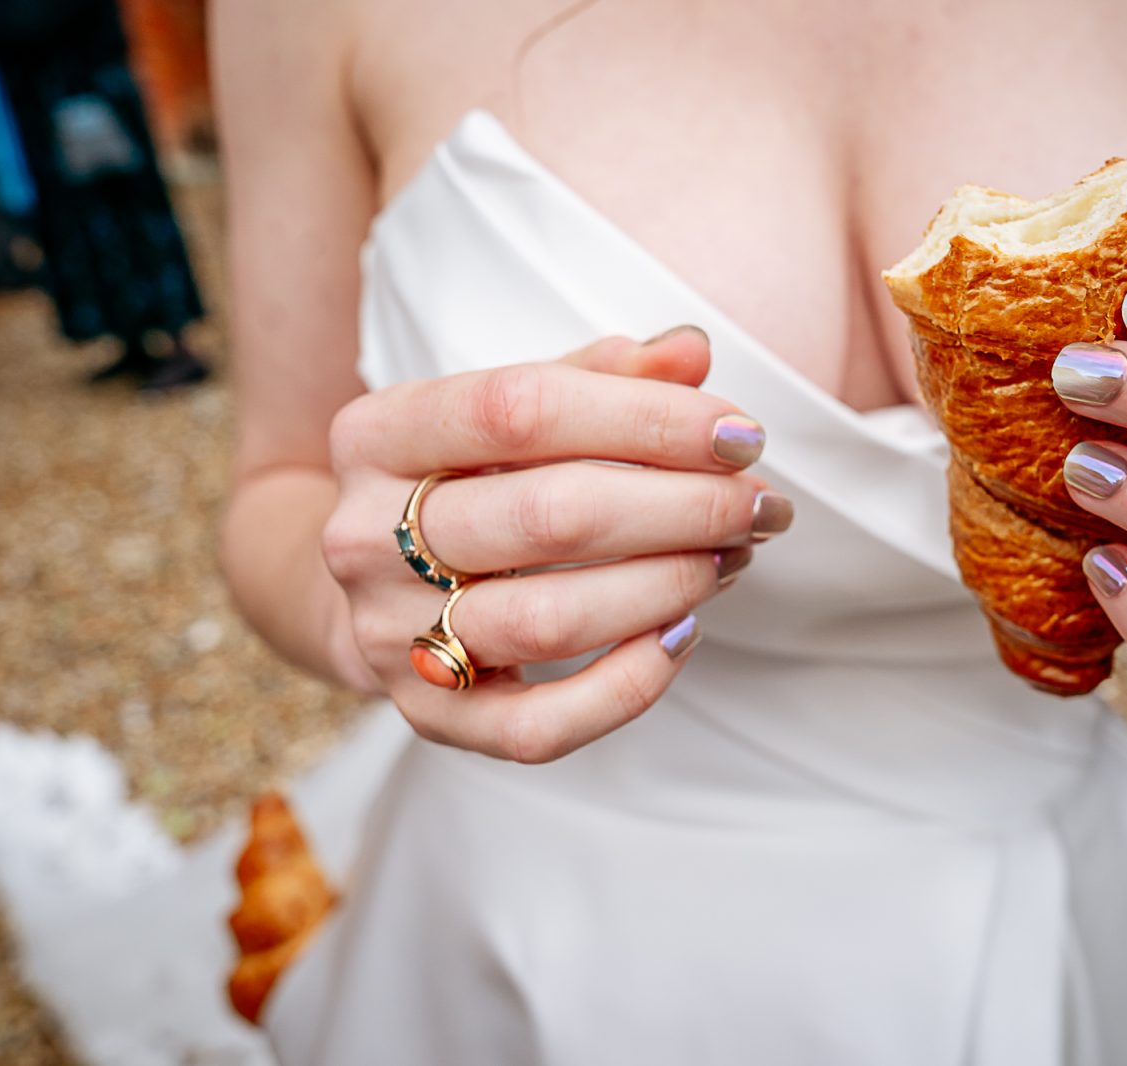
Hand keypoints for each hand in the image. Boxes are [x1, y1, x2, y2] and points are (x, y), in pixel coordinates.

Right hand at [320, 327, 789, 760]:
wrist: (373, 586)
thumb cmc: (467, 481)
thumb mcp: (512, 410)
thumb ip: (600, 375)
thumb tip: (690, 352)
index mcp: (378, 434)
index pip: (519, 408)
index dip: (645, 418)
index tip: (739, 434)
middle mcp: (365, 536)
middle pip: (548, 517)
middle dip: (682, 508)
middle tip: (760, 504)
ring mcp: (390, 636)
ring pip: (549, 621)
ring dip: (668, 587)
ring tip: (732, 559)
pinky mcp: (430, 719)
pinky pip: (540, 726)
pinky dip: (628, 686)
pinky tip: (683, 634)